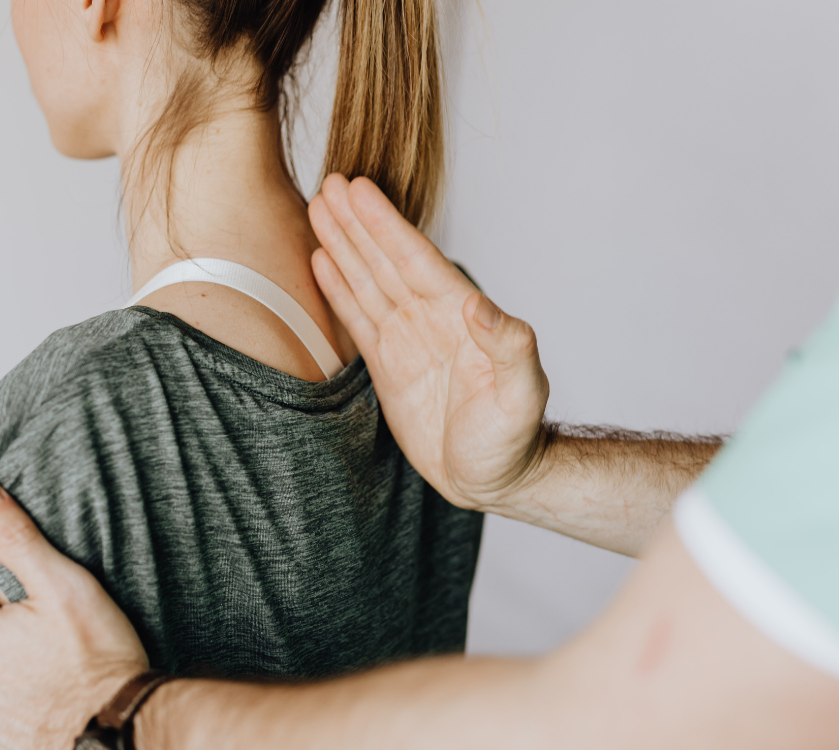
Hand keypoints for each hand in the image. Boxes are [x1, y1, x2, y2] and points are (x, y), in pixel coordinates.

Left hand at [0, 474, 148, 749]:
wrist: (122, 737)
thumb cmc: (98, 665)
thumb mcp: (60, 583)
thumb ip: (14, 536)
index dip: (11, 586)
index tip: (44, 596)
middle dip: (13, 626)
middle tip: (61, 629)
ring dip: (18, 665)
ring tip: (65, 663)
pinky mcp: (0, 748)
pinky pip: (6, 711)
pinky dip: (27, 702)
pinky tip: (60, 695)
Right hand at [309, 174, 549, 513]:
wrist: (493, 479)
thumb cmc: (513, 440)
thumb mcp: (520, 395)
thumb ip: (509, 346)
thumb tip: (479, 303)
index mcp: (459, 316)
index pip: (415, 260)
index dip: (385, 224)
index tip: (359, 190)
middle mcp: (430, 318)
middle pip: (385, 260)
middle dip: (357, 223)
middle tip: (329, 182)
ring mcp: (407, 339)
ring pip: (368, 281)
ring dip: (343, 245)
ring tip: (317, 207)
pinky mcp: (388, 364)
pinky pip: (359, 317)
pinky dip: (339, 288)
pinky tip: (320, 261)